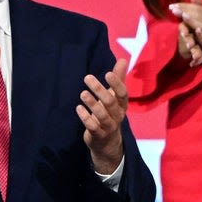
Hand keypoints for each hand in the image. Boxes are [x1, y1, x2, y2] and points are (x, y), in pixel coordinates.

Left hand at [78, 57, 127, 174]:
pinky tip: (78, 108)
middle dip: (99, 90)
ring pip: (102, 115)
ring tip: (82, 93)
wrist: (108, 142)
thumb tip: (123, 59)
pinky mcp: (98, 135)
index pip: (123, 93)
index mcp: (122, 104)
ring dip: (92, 103)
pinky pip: (93, 127)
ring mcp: (109, 126)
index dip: (117, 84)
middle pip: (110, 102)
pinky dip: (85, 118)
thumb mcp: (116, 97)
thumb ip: (119, 78)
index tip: (108, 73)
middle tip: (87, 77)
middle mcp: (118, 115)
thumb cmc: (111, 113)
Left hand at [169, 0, 201, 61]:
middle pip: (198, 15)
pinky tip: (194, 31)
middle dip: (184, 11)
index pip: (198, 8)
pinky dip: (201, 35)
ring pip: (201, 25)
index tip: (174, 4)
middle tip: (172, 8)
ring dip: (191, 20)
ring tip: (181, 15)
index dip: (185, 6)